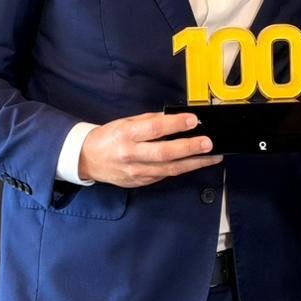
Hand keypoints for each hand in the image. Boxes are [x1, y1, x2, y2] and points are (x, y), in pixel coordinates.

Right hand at [79, 112, 222, 187]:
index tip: (192, 120)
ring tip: (212, 156)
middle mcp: (131, 155)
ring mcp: (137, 172)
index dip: (175, 124)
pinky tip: (195, 163)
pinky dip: (182, 168)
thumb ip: (150, 121)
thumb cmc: (109, 137)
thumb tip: (175, 118)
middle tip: (208, 143)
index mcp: (126, 135)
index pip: (154, 129)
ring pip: (170, 169)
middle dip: (190, 148)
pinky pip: (165, 175)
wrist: (88, 159)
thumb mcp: (126, 122)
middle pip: (165, 153)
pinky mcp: (141, 182)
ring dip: (194, 163)